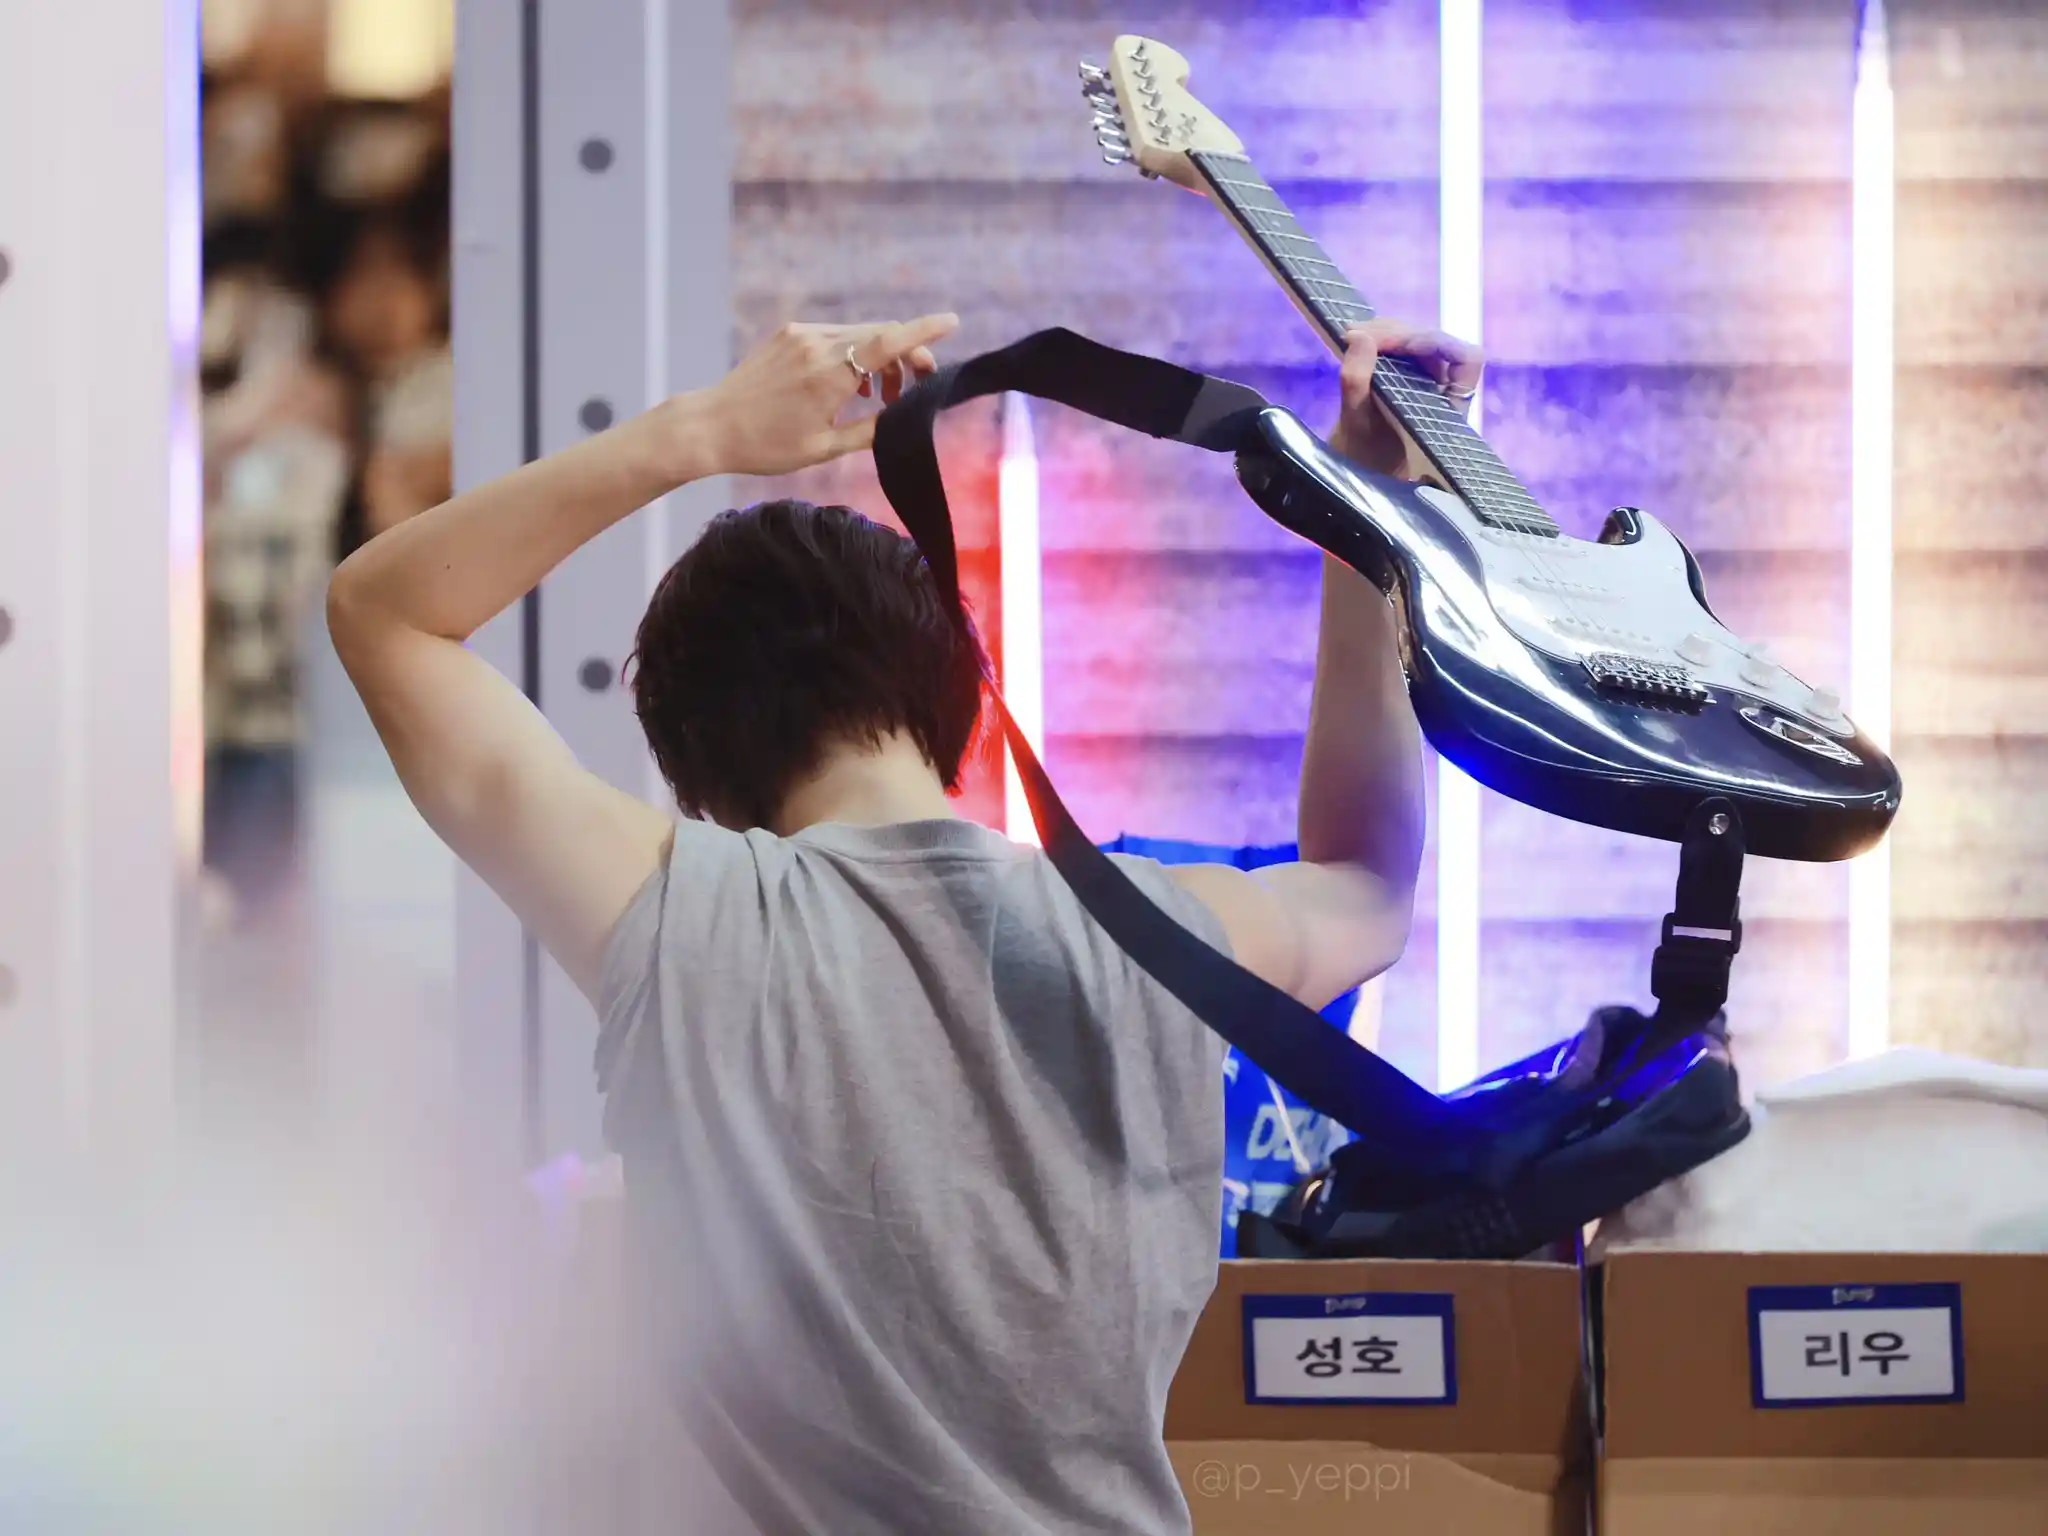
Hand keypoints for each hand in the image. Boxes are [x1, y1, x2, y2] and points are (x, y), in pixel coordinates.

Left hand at [700, 314, 958, 476]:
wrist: (711, 426)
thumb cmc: (766, 445)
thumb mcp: (825, 447)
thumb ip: (871, 430)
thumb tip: (903, 417)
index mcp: (830, 376)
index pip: (888, 342)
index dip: (924, 330)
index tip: (953, 321)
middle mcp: (817, 346)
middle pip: (880, 334)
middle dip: (908, 354)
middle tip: (918, 383)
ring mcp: (801, 335)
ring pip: (859, 334)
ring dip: (880, 358)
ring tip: (880, 398)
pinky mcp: (788, 334)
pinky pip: (835, 335)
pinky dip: (853, 354)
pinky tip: (850, 386)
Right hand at [1330, 321, 1483, 478]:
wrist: (1360, 464)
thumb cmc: (1366, 456)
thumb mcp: (1356, 425)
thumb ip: (1357, 384)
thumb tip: (1360, 337)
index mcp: (1449, 408)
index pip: (1468, 359)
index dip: (1439, 343)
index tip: (1403, 344)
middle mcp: (1444, 387)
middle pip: (1434, 342)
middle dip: (1398, 333)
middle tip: (1357, 335)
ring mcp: (1428, 378)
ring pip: (1416, 339)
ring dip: (1385, 331)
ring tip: (1351, 336)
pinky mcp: (1408, 372)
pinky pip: (1401, 346)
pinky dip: (1379, 337)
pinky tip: (1355, 339)